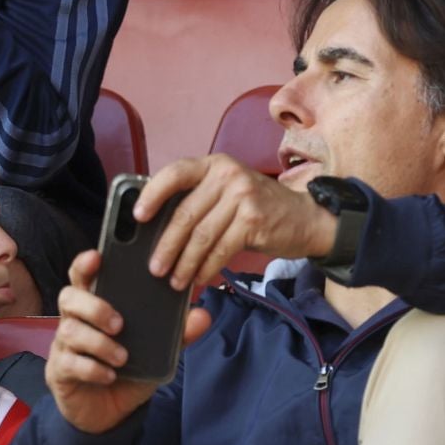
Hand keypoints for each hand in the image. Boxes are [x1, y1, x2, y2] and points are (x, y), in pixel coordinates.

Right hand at [46, 251, 211, 434]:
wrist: (108, 414)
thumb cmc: (127, 373)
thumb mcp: (156, 354)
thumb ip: (177, 335)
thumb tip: (202, 315)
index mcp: (95, 308)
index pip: (83, 277)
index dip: (85, 264)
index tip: (97, 257)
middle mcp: (75, 322)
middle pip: (69, 297)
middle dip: (94, 306)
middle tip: (120, 324)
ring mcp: (64, 346)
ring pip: (70, 330)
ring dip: (99, 343)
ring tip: (122, 357)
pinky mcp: (61, 371)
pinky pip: (70, 363)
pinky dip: (93, 368)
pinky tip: (109, 375)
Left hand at [138, 155, 337, 292]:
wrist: (307, 218)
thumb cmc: (258, 207)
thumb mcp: (228, 191)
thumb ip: (199, 199)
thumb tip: (157, 228)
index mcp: (214, 164)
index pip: (175, 172)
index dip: (152, 194)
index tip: (137, 216)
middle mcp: (227, 175)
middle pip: (185, 213)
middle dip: (166, 245)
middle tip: (154, 267)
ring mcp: (242, 197)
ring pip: (201, 235)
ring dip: (184, 263)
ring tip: (174, 280)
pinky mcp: (254, 220)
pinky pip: (221, 249)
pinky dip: (206, 267)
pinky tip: (198, 278)